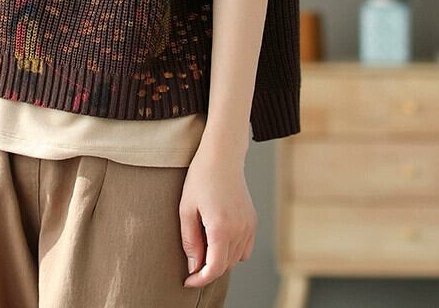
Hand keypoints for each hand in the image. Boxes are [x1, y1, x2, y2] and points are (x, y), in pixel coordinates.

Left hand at [179, 143, 256, 288]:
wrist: (222, 156)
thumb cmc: (201, 178)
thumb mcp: (186, 208)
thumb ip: (190, 240)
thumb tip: (193, 266)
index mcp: (221, 228)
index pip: (214, 268)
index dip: (200, 280)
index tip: (188, 281)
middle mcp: (239, 229)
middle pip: (225, 265)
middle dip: (208, 268)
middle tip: (191, 257)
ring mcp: (249, 225)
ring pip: (235, 258)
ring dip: (220, 258)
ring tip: (204, 240)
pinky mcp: (253, 220)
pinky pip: (245, 248)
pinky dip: (232, 250)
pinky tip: (219, 238)